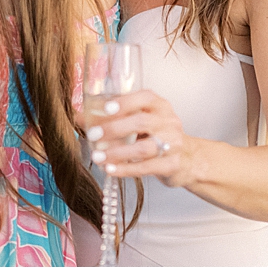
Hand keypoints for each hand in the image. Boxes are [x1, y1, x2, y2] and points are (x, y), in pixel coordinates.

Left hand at [77, 90, 193, 188]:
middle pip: (142, 122)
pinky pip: (147, 167)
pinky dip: (126, 169)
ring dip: (117, 153)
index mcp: (160, 106)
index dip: (125, 102)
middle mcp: (169, 122)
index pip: (145, 98)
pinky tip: (111, 169)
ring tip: (98, 157)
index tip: (105, 109)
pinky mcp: (172, 165)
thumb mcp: (140, 121)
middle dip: (115, 128)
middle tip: (94, 135)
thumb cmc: (156, 135)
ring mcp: (173, 144)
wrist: (188, 159)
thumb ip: (113, 117)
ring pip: (144, 148)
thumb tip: (78, 116)